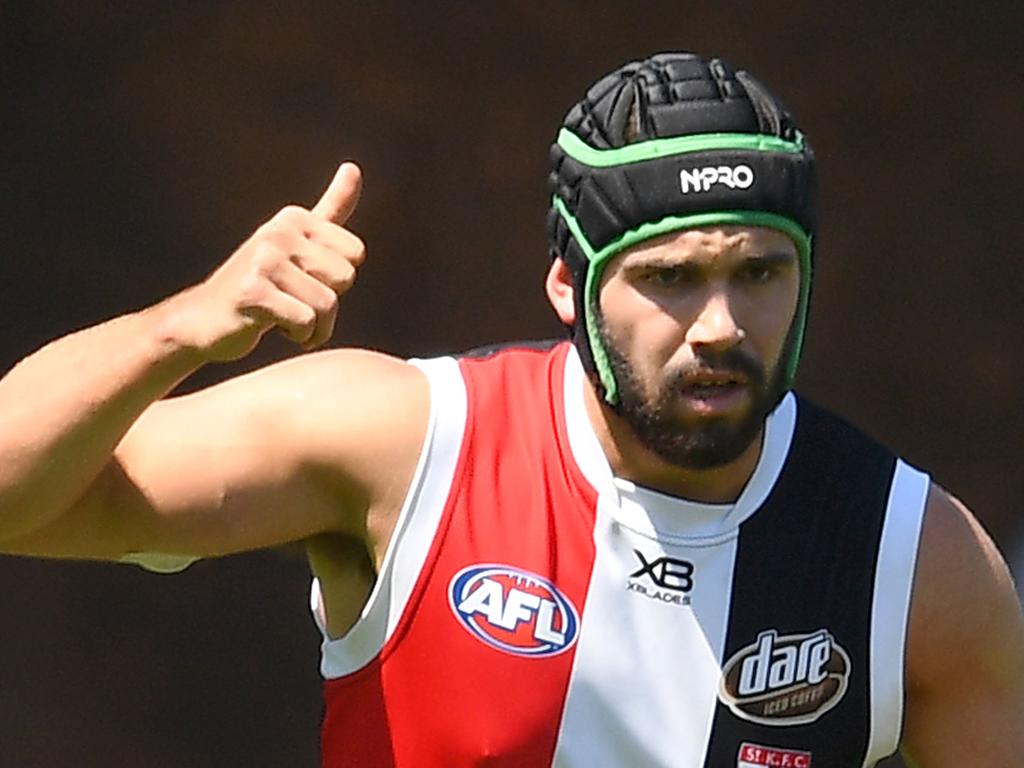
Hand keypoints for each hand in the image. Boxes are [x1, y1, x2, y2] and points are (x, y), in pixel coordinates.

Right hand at [171, 163, 365, 361]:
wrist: (202, 320)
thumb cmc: (260, 283)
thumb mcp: (297, 241)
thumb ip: (330, 209)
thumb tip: (354, 167)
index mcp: (294, 218)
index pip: (355, 254)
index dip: (336, 278)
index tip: (305, 279)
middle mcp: (278, 233)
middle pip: (345, 278)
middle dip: (327, 304)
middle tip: (293, 303)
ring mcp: (263, 261)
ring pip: (327, 304)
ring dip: (313, 326)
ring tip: (284, 318)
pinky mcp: (252, 292)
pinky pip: (305, 321)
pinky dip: (298, 334)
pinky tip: (271, 326)